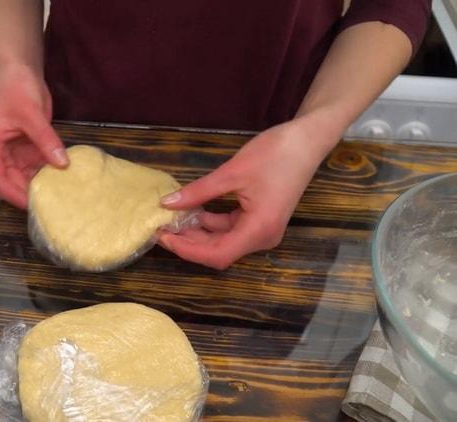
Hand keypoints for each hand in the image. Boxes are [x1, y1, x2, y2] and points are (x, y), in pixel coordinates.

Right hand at [0, 65, 67, 208]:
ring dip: (39, 183)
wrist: (19, 68)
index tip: (34, 204)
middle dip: (28, 192)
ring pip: (23, 176)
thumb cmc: (16, 87)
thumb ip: (46, 140)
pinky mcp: (24, 147)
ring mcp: (10, 151)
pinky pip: (34, 165)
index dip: (14, 195)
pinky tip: (62, 177)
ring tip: (60, 193)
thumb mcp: (32, 114)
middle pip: (9, 182)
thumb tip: (62, 164)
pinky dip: (47, 171)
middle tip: (51, 203)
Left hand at [158, 118, 335, 269]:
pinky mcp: (260, 221)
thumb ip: (198, 191)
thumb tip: (168, 203)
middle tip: (161, 227)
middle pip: (219, 251)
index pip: (217, 254)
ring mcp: (262, 230)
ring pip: (223, 241)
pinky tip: (191, 211)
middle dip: (188, 242)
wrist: (307, 140)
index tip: (163, 236)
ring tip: (171, 219)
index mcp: (259, 230)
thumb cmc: (275, 154)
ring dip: (197, 233)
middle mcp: (262, 237)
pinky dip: (210, 223)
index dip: (187, 250)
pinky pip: (230, 229)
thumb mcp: (231, 172)